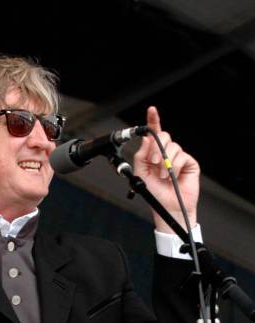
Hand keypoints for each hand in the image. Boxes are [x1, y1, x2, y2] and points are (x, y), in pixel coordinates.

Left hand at [133, 106, 199, 232]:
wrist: (168, 206)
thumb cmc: (155, 192)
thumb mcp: (141, 173)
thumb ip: (141, 156)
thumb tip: (146, 140)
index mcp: (154, 154)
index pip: (154, 134)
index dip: (153, 121)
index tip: (152, 110)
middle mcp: (167, 153)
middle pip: (164, 136)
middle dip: (157, 147)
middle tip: (154, 161)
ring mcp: (179, 157)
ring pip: (172, 146)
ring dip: (165, 162)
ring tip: (163, 176)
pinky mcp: (189, 163)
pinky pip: (182, 156)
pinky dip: (174, 166)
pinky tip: (172, 176)